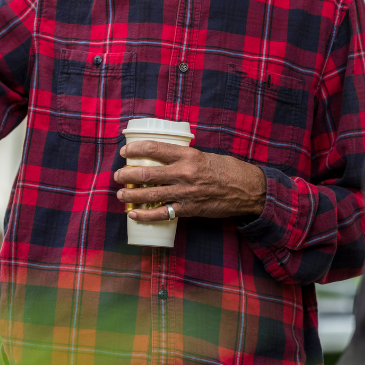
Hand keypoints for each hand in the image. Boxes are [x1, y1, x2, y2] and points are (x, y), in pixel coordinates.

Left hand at [113, 141, 266, 221]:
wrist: (247, 190)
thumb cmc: (226, 169)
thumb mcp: (204, 155)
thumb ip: (183, 156)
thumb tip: (162, 156)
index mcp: (188, 155)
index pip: (154, 149)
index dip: (135, 149)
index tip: (124, 151)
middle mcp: (184, 173)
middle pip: (146, 173)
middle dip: (126, 175)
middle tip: (118, 175)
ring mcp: (185, 193)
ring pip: (150, 194)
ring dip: (131, 195)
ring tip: (120, 195)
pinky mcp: (189, 209)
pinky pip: (162, 213)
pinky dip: (145, 215)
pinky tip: (134, 214)